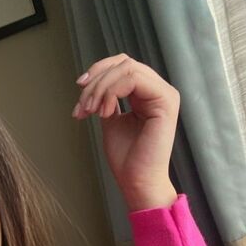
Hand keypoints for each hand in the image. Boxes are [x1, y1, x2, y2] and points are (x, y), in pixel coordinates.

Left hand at [72, 53, 179, 211]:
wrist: (136, 182)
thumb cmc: (126, 158)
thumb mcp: (112, 120)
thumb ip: (108, 100)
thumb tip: (93, 84)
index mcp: (148, 93)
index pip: (123, 65)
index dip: (98, 72)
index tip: (79, 89)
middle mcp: (159, 90)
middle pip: (123, 63)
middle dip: (96, 81)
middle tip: (83, 106)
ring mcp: (164, 94)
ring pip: (127, 68)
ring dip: (100, 88)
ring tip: (91, 111)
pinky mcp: (165, 101)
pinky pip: (134, 79)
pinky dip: (111, 91)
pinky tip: (104, 112)